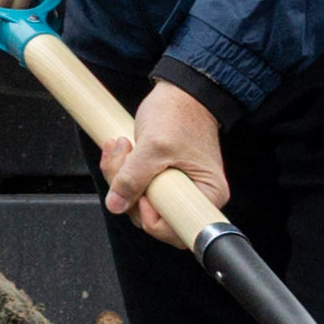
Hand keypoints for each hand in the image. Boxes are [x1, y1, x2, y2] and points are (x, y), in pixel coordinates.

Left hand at [102, 78, 229, 234]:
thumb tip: (116, 204)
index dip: (151, 217)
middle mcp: (195, 197)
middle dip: (128, 191)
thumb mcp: (153, 146)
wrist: (181, 92)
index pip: (177, 231)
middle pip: (153, 217)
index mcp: (207, 194)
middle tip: (125, 157)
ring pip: (139, 202)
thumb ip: (133, 178)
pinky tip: (120, 150)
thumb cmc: (179, 114)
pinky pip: (136, 188)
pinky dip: (122, 172)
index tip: (143, 193)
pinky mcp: (162, 180)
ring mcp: (177, 189)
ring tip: (122, 146)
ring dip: (121, 177)